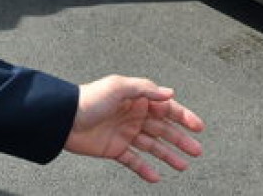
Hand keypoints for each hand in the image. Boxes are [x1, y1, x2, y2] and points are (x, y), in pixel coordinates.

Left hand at [63, 76, 204, 183]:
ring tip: (183, 165)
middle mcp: (132, 115)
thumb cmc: (89, 99)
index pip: (165, 107)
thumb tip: (169, 92)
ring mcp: (125, 133)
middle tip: (196, 150)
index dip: (182, 116)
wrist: (65, 119)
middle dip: (180, 139)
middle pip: (162, 129)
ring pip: (152, 146)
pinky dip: (145, 169)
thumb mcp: (118, 86)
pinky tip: (156, 176)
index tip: (198, 127)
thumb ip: (145, 89)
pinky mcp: (115, 148)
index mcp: (135, 98)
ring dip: (168, 155)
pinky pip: (134, 160)